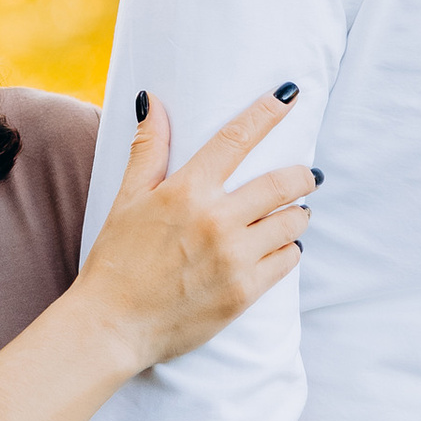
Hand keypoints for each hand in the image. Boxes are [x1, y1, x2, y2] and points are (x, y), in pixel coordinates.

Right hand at [80, 93, 310, 372]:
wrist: (113, 325)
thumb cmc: (117, 260)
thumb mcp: (126, 199)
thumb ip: (148, 148)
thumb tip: (151, 99)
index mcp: (185, 191)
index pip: (235, 138)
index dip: (267, 112)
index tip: (290, 95)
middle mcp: (215, 220)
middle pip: (282, 182)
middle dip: (302, 175)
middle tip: (307, 175)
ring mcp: (234, 258)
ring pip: (292, 222)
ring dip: (298, 214)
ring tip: (293, 214)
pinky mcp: (245, 292)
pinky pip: (288, 260)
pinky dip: (289, 249)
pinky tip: (281, 248)